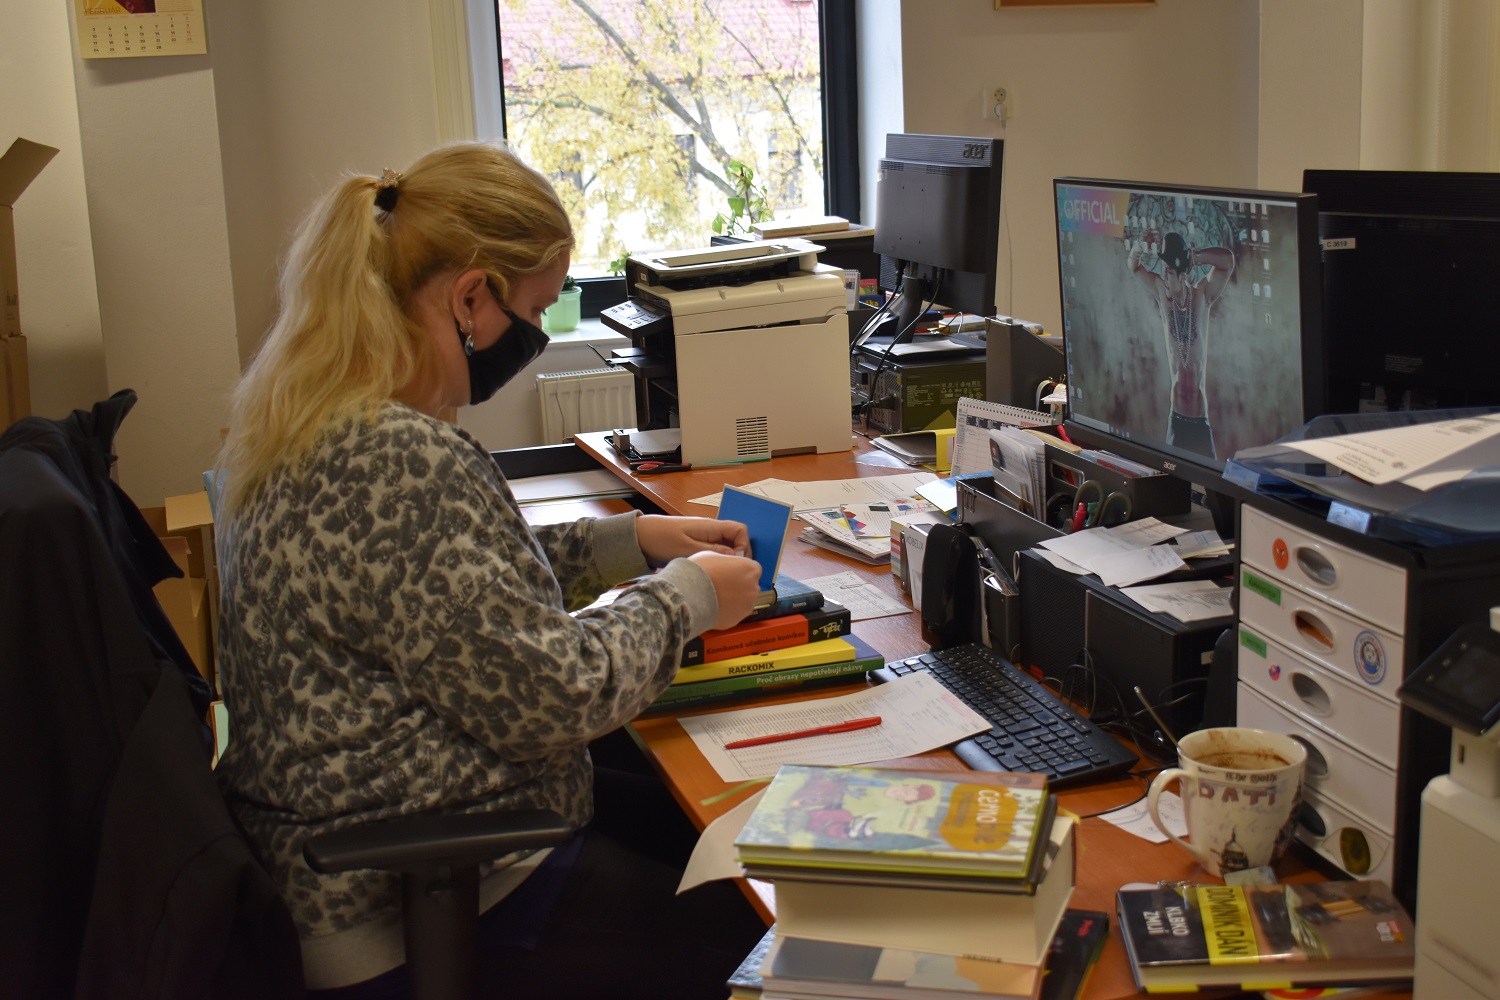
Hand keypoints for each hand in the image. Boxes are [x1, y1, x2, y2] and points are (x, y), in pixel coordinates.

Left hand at [636, 514, 750, 562]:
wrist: (641, 536)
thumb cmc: (662, 539)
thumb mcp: (687, 548)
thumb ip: (712, 550)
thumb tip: (735, 556)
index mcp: (711, 527)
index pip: (740, 530)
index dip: (744, 545)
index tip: (736, 562)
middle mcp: (711, 530)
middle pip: (736, 540)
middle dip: (738, 556)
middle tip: (732, 573)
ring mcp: (704, 537)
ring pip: (726, 547)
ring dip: (727, 560)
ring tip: (722, 575)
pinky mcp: (697, 545)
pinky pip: (715, 552)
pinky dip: (717, 561)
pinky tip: (711, 573)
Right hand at [689, 551, 762, 629]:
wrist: (688, 594)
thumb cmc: (700, 571)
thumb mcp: (713, 555)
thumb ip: (727, 561)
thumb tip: (726, 565)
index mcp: (750, 569)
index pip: (753, 569)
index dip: (741, 571)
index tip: (731, 573)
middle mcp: (753, 587)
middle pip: (750, 586)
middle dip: (740, 586)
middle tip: (722, 585)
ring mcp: (747, 605)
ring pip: (744, 602)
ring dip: (735, 600)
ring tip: (717, 598)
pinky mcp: (738, 620)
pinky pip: (735, 614)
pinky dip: (728, 612)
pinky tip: (715, 607)